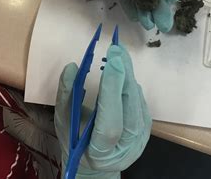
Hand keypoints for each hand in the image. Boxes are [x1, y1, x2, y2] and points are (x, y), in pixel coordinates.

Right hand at [54, 44, 151, 178]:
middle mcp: (127, 147)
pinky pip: (139, 99)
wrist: (96, 162)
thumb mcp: (64, 121)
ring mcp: (141, 137)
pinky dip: (129, 81)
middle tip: (116, 49)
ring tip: (118, 53)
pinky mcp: (146, 126)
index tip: (112, 61)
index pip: (110, 123)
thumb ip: (66, 96)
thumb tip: (72, 66)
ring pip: (137, 101)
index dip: (111, 92)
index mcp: (101, 152)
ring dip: (128, 74)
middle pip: (129, 108)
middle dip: (123, 76)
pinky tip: (122, 68)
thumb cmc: (76, 141)